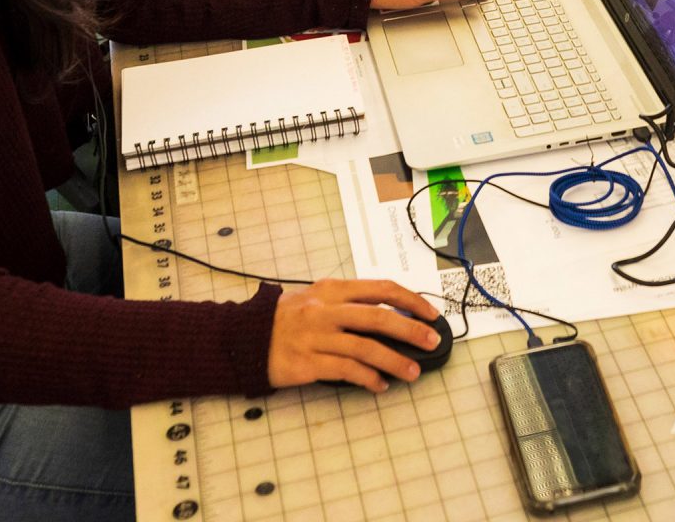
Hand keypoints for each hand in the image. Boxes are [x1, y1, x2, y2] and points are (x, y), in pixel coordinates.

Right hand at [264, 279, 442, 391]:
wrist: (242, 338)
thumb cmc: (284, 319)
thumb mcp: (314, 297)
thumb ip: (347, 302)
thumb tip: (389, 313)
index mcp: (332, 289)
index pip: (380, 289)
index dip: (410, 300)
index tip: (431, 313)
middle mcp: (325, 310)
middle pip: (378, 318)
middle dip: (411, 330)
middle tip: (432, 342)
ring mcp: (316, 337)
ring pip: (365, 348)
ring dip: (394, 361)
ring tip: (413, 372)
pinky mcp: (307, 363)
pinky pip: (345, 370)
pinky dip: (368, 378)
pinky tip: (380, 386)